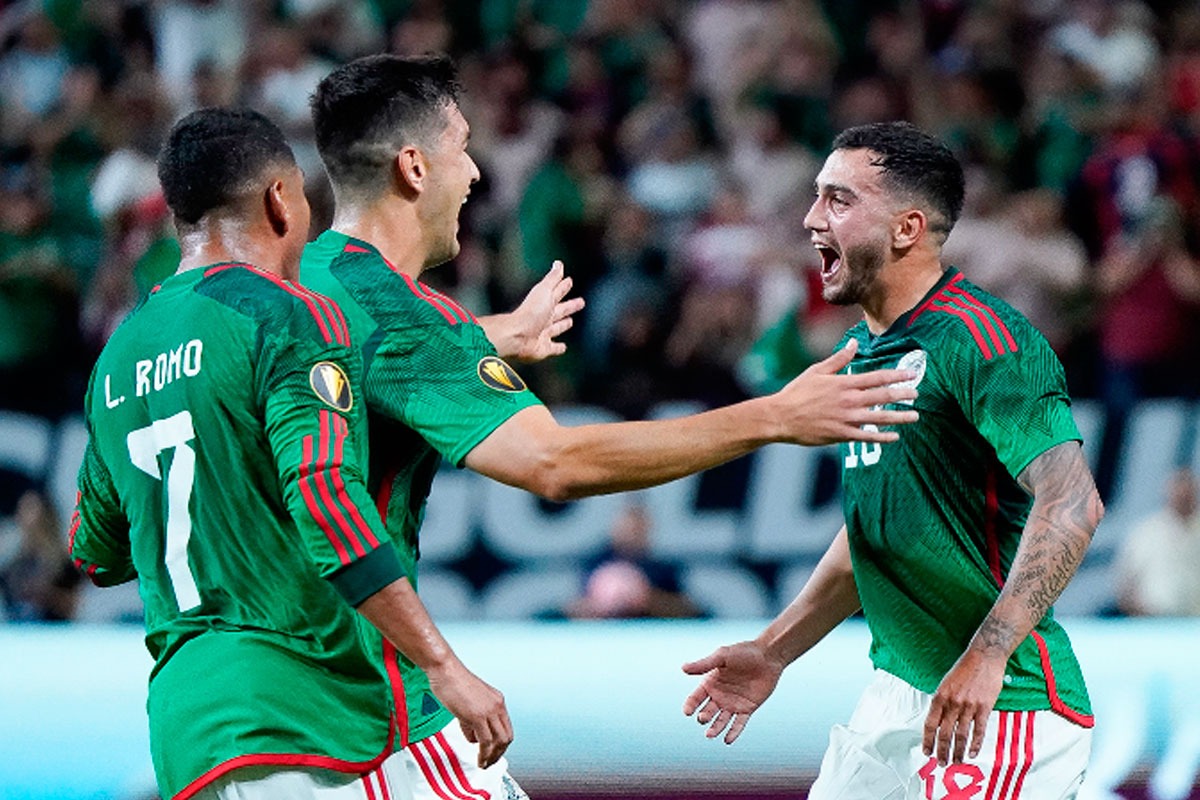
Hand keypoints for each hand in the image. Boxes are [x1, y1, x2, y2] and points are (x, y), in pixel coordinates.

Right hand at [425, 659, 512, 767]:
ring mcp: (489, 710)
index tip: (494, 753)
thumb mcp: (469, 701)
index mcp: (497, 700)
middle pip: (507, 736)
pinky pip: (486, 741)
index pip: (506, 727)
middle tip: (490, 763)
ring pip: (499, 741)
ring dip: (492, 757)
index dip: (501, 744)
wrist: (445, 670)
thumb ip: (473, 719)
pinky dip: (485, 754)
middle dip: (499, 753)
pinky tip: (480, 759)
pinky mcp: (477, 716)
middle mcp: (497, 705)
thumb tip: (473, 736)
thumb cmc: (453, 682)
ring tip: (484, 764)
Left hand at [506, 260, 585, 361]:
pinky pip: (554, 348)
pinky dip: (558, 348)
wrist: (517, 335)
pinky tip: (563, 347)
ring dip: (563, 325)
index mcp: (545, 303)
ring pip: (557, 327)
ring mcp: (544, 333)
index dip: (563, 286)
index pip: (557, 292)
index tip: (569, 280)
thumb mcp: (544, 291)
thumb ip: (552, 278)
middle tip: (581, 302)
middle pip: (560, 310)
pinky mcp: (544, 348)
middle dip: (570, 306)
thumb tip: (558, 263)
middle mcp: (544, 317)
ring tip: (570, 321)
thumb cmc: (531, 312)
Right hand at [681, 641, 783, 743]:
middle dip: (703, 717)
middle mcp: (719, 696)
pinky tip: (727, 740)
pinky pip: (738, 724)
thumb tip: (683, 668)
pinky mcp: (747, 709)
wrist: (768, 656)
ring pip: (720, 720)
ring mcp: (733, 704)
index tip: (687, 712)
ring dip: (715, 728)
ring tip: (710, 734)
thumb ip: (704, 664)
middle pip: (707, 711)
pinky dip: (733, 732)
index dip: (690, 705)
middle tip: (703, 718)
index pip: (695, 698)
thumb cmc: (743, 652)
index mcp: (710, 683)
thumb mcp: (722, 656)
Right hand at [773, 339, 919, 444]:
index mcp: (844, 383)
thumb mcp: (817, 371)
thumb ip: (838, 359)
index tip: (911, 374)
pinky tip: (895, 437)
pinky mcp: (841, 434)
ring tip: (914, 416)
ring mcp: (846, 418)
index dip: (896, 375)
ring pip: (879, 417)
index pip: (876, 377)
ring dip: (899, 417)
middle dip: (902, 394)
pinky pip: (866, 436)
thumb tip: (854, 345)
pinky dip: (882, 437)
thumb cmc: (797, 392)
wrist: (781, 416)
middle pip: (882, 397)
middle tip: (917, 394)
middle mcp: (848, 400)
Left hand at [923, 649, 1006, 765]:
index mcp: (940, 696)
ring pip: (961, 735)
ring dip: (958, 752)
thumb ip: (942, 702)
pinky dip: (975, 744)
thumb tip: (937, 721)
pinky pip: (978, 730)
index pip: (930, 724)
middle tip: (941, 763)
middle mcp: (952, 702)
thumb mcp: (946, 683)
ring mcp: (969, 705)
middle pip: (945, 733)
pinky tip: (972, 753)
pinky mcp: (984, 707)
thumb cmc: (964, 669)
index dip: (928, 740)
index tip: (927, 752)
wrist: (984, 656)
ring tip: (956, 762)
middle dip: (942, 751)